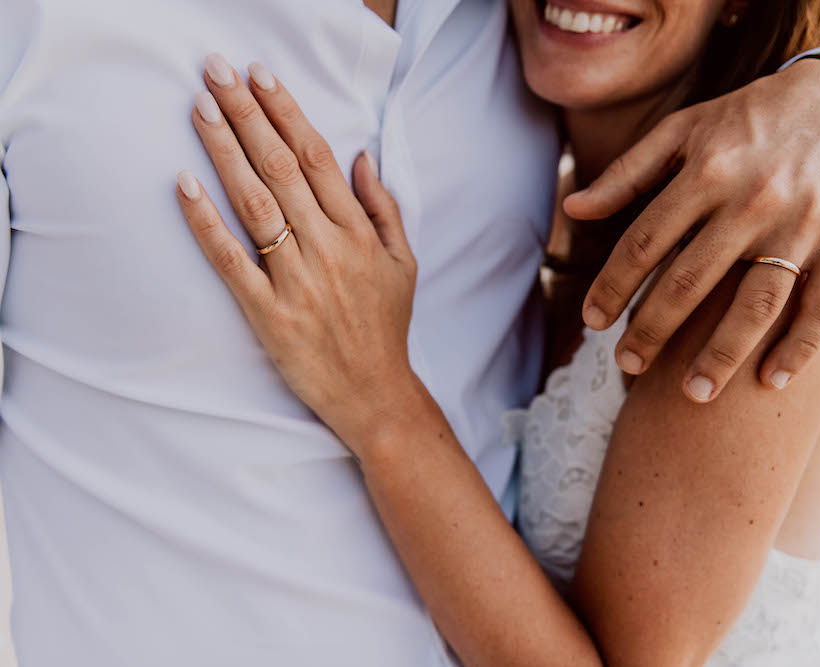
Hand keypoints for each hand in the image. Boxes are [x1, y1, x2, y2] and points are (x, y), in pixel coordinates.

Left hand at [175, 55, 417, 450]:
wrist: (374, 393)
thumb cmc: (386, 326)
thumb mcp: (403, 263)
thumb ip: (383, 208)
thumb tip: (361, 157)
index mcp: (358, 234)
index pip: (317, 158)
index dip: (286, 113)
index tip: (261, 78)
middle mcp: (327, 249)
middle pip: (280, 168)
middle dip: (246, 115)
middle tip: (217, 73)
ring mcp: (295, 280)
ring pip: (254, 203)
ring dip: (224, 151)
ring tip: (200, 109)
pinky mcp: (267, 312)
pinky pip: (230, 261)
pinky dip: (206, 222)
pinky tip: (185, 185)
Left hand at [564, 58, 819, 401]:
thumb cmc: (745, 120)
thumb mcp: (682, 131)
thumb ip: (627, 173)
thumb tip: (573, 209)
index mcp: (707, 172)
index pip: (644, 242)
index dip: (613, 286)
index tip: (591, 322)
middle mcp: (753, 200)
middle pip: (690, 281)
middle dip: (653, 330)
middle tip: (627, 366)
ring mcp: (804, 223)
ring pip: (757, 303)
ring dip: (722, 354)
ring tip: (692, 394)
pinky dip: (800, 347)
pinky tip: (770, 382)